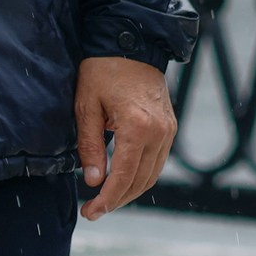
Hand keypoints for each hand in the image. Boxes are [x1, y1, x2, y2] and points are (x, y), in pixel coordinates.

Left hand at [75, 55, 175, 218]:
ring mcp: (168, 130)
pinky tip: (121, 180)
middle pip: (141, 181)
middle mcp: (159, 132)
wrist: (130, 43)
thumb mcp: (86, 106)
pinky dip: (140, 175)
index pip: (123, 176)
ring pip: (152, 175)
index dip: (107, 198)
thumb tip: (94, 180)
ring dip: (130, 191)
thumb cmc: (101, 71)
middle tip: (94, 210)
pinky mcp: (170, 127)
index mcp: (137, 126)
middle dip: (118, 200)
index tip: (90, 212)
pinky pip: (157, 161)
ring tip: (105, 199)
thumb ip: (89, 145)